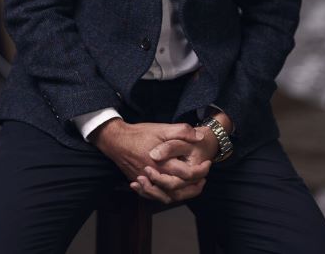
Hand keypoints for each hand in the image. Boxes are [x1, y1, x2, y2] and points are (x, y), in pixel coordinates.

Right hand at [90, 118, 206, 187]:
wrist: (116, 140)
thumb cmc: (140, 134)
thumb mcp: (162, 128)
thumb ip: (182, 131)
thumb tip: (199, 137)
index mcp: (163, 163)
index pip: (187, 174)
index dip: (201, 170)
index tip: (207, 164)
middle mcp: (155, 176)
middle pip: (179, 190)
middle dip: (194, 186)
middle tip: (204, 178)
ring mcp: (146, 182)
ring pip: (166, 197)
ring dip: (182, 194)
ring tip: (193, 187)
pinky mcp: (140, 183)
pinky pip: (154, 196)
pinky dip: (165, 196)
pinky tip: (172, 191)